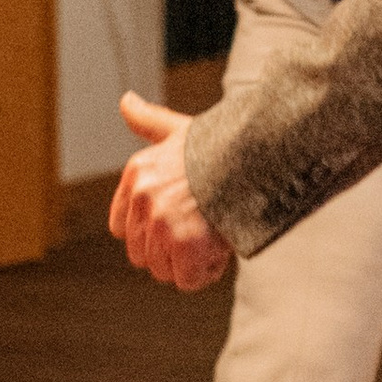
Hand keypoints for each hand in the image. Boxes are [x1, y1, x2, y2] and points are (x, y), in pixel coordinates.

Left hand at [111, 93, 234, 289]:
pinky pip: (188, 280)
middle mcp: (143, 197)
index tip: (176, 225)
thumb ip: (147, 121)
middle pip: (142, 254)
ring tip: (214, 234)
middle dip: (171, 250)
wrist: (259, 153)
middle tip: (202, 229)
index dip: (149, 232)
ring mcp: (162, 222)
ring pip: (164, 270)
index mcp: (137, 173)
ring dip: (190, 262)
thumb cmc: (223, 143)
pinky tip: (222, 248)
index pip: (121, 228)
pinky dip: (207, 272)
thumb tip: (125, 101)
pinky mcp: (185, 245)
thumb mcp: (178, 129)